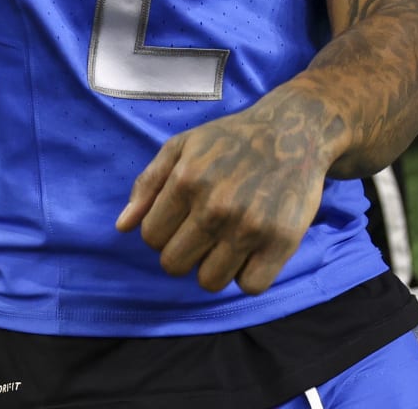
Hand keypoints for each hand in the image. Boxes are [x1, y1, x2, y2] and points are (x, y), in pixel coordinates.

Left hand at [116, 97, 330, 294]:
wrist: (294, 131)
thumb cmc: (232, 139)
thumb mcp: (182, 146)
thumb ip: (148, 184)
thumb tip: (123, 227)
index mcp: (186, 180)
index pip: (151, 237)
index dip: (163, 231)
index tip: (183, 218)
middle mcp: (215, 206)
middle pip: (174, 265)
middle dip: (185, 251)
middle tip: (206, 230)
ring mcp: (249, 226)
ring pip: (209, 282)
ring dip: (215, 267)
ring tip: (229, 240)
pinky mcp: (281, 242)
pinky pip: (250, 286)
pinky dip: (249, 275)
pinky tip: (253, 251)